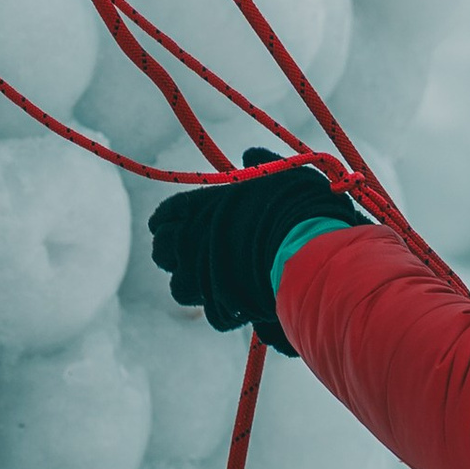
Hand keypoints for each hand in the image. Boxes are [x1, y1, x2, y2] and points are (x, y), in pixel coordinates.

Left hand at [145, 150, 366, 354]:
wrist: (307, 251)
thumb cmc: (296, 206)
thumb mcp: (280, 173)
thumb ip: (261, 163)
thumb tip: (249, 154)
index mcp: (198, 208)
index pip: (163, 217)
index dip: (170, 223)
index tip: (186, 226)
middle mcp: (191, 243)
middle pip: (162, 254)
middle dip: (177, 256)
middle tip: (202, 256)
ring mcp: (201, 277)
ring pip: (180, 288)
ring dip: (197, 286)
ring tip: (222, 282)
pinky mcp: (220, 307)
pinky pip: (213, 314)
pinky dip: (226, 312)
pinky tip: (244, 303)